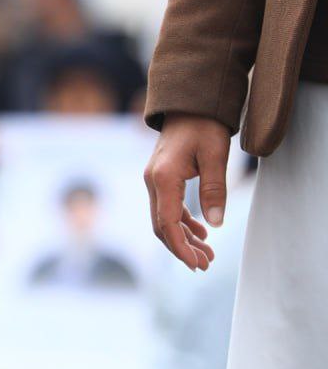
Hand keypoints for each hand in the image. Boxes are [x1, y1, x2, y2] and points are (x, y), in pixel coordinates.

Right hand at [143, 113, 228, 270]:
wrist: (190, 104)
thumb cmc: (204, 126)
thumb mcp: (215, 156)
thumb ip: (214, 190)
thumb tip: (215, 224)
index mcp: (163, 178)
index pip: (167, 223)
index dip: (180, 247)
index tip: (196, 264)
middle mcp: (153, 182)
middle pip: (161, 226)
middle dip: (182, 248)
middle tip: (205, 265)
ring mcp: (154, 181)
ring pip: (164, 219)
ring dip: (184, 238)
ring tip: (207, 254)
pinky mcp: (161, 179)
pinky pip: (168, 208)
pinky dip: (182, 223)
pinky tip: (200, 232)